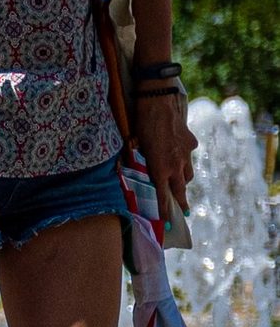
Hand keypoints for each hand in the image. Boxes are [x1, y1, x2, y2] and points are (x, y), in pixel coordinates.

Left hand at [133, 90, 195, 205]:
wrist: (160, 104)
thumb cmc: (142, 125)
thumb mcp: (135, 146)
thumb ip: (139, 161)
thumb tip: (137, 169)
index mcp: (160, 168)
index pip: (163, 195)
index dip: (166, 210)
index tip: (168, 222)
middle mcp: (176, 164)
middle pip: (181, 188)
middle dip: (182, 201)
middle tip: (185, 212)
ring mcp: (186, 154)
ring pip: (188, 173)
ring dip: (183, 180)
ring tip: (179, 184)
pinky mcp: (191, 143)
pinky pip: (188, 155)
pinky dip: (183, 158)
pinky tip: (176, 153)